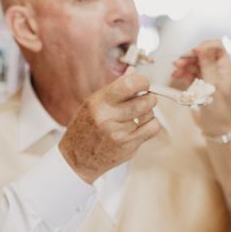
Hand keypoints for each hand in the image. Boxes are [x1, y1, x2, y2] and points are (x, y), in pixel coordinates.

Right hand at [59, 68, 160, 182]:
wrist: (77, 159)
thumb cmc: (85, 129)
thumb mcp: (93, 104)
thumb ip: (115, 89)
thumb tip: (133, 72)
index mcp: (98, 102)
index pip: (129, 84)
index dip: (142, 81)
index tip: (143, 84)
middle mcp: (108, 117)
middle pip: (145, 100)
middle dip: (149, 98)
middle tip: (144, 99)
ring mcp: (119, 133)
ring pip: (150, 114)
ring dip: (147, 113)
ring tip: (137, 115)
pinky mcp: (128, 146)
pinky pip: (153, 128)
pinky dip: (151, 125)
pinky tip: (141, 126)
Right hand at [172, 40, 230, 136]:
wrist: (215, 127)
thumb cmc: (219, 109)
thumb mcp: (213, 85)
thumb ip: (208, 66)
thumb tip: (203, 47)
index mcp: (224, 68)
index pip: (217, 47)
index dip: (205, 46)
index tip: (195, 51)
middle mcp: (216, 70)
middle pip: (202, 54)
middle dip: (190, 55)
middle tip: (179, 61)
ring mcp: (206, 77)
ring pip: (193, 63)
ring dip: (184, 64)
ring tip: (176, 68)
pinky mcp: (197, 85)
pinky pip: (188, 73)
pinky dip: (181, 72)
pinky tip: (175, 75)